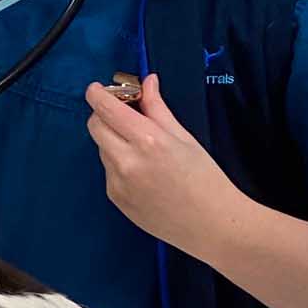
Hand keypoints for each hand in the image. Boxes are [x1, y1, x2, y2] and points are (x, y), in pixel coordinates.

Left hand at [85, 73, 244, 256]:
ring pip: (102, 148)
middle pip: (94, 125)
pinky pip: (108, 170)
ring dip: (114, 140)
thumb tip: (147, 81)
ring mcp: (117, 182)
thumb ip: (158, 108)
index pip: (105, 108)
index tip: (98, 88)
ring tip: (145, 150)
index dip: (97, 93)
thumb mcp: (184, 138)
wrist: (213, 226)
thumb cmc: (206, 180)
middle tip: (123, 113)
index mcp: (147, 141)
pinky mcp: (114, 198)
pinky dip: (119, 164)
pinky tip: (145, 173)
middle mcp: (126, 161)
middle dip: (104, 115)